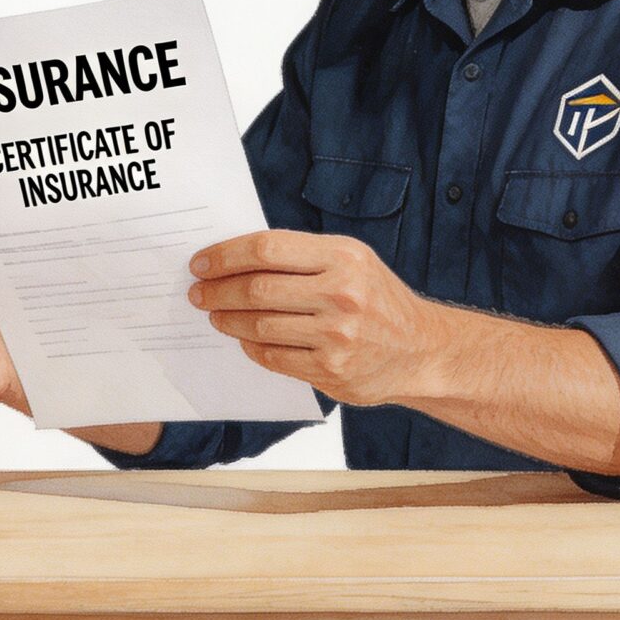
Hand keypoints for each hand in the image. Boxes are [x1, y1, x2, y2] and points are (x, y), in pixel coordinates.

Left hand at [188, 229, 455, 404]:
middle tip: (198, 291)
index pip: (267, 249)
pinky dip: (250, 346)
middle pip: (257, 289)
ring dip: (227, 319)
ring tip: (214, 314)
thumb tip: (234, 258)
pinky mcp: (331, 370)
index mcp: (344, 257)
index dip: (225, 255)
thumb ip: (302, 257)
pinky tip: (242, 337)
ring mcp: (337, 336)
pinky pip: (273, 357)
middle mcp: (342, 294)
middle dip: (217, 290)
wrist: (422, 351)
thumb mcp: (351, 261)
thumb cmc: (378, 299)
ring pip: (259, 325)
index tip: (201, 262)